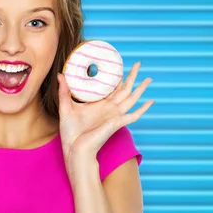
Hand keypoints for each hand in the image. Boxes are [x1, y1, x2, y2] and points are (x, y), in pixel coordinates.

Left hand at [57, 62, 153, 177]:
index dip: (116, 77)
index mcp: (98, 104)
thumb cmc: (70, 132)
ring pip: (131, 98)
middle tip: (138, 64)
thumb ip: (64, 91)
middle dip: (132, 77)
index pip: (111, 88)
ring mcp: (114, 115)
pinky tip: (151, 101)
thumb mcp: (66, 107)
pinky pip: (134, 115)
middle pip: (124, 89)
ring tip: (149, 78)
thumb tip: (60, 74)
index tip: (119, 65)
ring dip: (140, 88)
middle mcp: (109, 108)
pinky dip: (143, 109)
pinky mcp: (117, 123)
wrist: (74, 148)